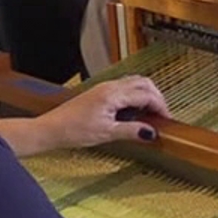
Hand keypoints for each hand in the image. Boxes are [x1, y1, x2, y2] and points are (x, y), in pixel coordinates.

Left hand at [37, 76, 168, 149]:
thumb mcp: (106, 134)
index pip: (146, 95)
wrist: (51, 129)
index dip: (160, 106)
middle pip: (144, 83)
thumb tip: (151, 132)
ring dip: (147, 94)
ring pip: (135, 82)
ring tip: (150, 113)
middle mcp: (110, 87)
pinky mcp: (100, 92)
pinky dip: (136, 95)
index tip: (166, 119)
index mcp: (113, 95)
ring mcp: (104, 88)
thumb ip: (131, 131)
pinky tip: (134, 110)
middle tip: (162, 114)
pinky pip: (125, 87)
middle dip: (157, 97)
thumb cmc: (72, 130)